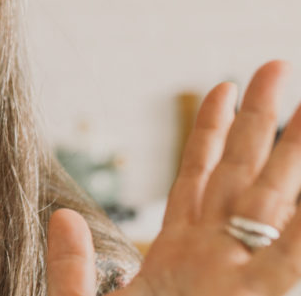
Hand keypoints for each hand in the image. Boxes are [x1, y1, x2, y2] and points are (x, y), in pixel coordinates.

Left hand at [48, 60, 300, 295]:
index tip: (220, 88)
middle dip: (259, 120)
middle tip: (276, 66)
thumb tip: (63, 217)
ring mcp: (235, 280)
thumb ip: (71, 268)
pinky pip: (287, 258)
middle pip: (240, 174)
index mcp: (172, 256)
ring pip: (272, 203)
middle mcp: (210, 259)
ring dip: (294, 155)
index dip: (210, 132)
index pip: (195, 177)